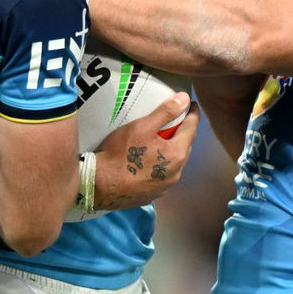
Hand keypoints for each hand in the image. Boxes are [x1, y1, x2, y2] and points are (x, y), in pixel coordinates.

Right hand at [91, 93, 199, 210]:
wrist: (99, 185)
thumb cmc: (120, 153)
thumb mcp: (142, 126)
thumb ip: (166, 112)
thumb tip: (185, 99)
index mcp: (177, 154)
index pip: (191, 129)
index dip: (193, 114)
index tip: (192, 104)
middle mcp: (176, 173)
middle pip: (185, 147)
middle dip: (183, 132)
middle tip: (177, 120)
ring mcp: (165, 186)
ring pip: (174, 163)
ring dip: (172, 150)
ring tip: (163, 141)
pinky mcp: (153, 194)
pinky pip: (162, 175)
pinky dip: (161, 165)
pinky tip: (150, 161)